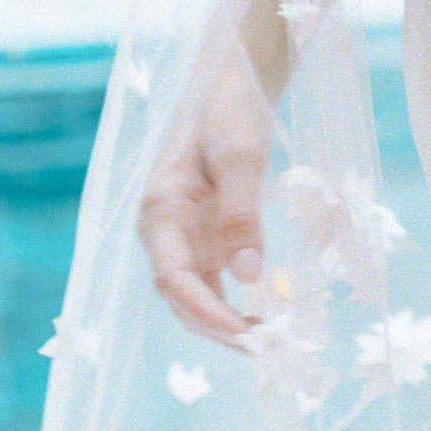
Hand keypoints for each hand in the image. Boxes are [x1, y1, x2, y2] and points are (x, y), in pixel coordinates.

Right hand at [138, 57, 273, 345]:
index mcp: (160, 210)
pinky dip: (235, 301)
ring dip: (227, 322)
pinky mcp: (204, 234)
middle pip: (181, 296)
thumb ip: (242, 214)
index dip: (204, 310)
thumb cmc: (230, 108)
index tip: (242, 332)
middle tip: (265, 350)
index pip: (172, 278)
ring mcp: (184, 234)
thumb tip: (249, 275)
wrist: (231, 81)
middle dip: (218, 327)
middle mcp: (165, 229)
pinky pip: (214, 279)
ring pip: (197, 294)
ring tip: (269, 342)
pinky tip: (264, 317)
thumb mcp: (241, 155)